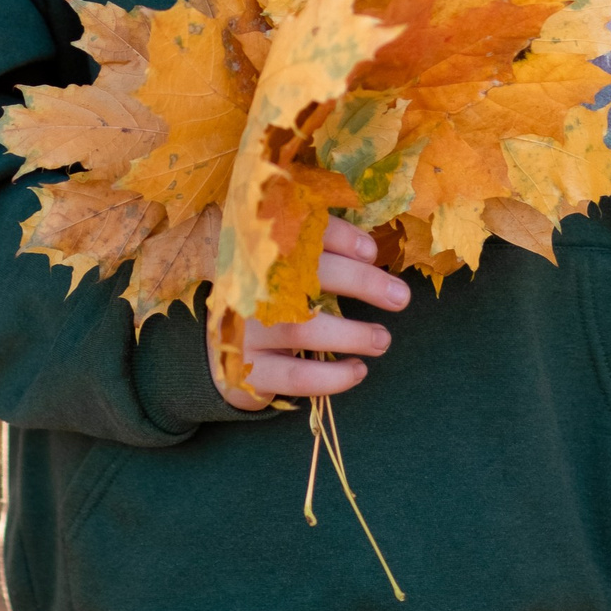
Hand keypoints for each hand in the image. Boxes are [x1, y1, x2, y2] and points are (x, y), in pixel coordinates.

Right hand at [215, 215, 409, 406]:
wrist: (210, 348)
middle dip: (362, 283)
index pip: (300, 233)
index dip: (340, 239)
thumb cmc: (262, 299)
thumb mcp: (278, 269)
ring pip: (306, 329)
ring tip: (383, 339)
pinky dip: (333, 377)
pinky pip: (296, 377)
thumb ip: (314, 254)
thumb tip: (369, 251)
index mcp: (257, 251)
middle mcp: (247, 286)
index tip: (371, 252)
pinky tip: (358, 371)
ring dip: (353, 334)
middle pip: (309, 276)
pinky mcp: (245, 371)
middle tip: (400, 297)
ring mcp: (244, 331)